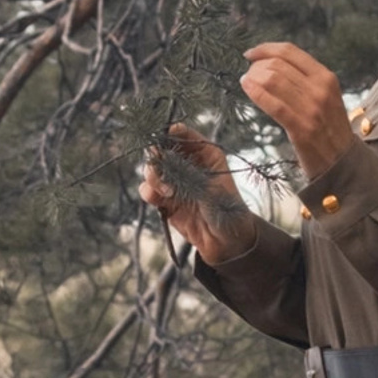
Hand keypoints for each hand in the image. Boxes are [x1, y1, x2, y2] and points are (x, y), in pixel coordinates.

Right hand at [140, 124, 257, 263]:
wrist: (227, 243)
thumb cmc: (229, 211)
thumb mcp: (210, 188)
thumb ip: (185, 173)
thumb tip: (161, 157)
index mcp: (205, 153)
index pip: (182, 134)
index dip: (170, 134)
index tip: (163, 139)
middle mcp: (188, 164)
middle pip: (161, 150)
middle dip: (157, 159)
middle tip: (160, 169)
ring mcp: (175, 182)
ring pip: (152, 170)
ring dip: (153, 178)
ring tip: (168, 193)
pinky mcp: (165, 200)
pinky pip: (149, 190)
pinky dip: (150, 193)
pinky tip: (160, 200)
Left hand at [240, 43, 353, 181]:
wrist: (342, 161)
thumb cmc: (329, 128)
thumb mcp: (326, 96)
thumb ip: (306, 79)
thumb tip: (272, 64)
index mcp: (326, 77)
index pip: (290, 51)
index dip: (265, 49)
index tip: (251, 54)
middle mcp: (320, 89)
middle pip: (278, 65)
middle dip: (256, 66)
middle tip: (248, 74)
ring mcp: (311, 108)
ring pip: (273, 80)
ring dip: (253, 78)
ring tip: (246, 82)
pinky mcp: (301, 127)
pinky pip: (273, 105)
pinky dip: (255, 93)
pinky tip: (246, 88)